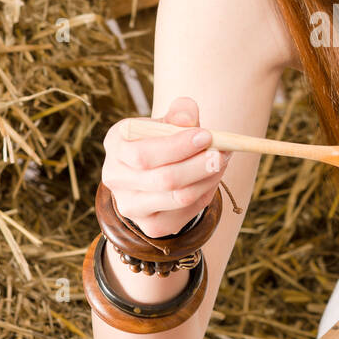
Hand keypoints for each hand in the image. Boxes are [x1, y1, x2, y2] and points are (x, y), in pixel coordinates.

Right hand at [101, 96, 230, 238]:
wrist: (156, 168)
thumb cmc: (163, 138)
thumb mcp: (169, 120)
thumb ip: (180, 113)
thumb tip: (188, 117)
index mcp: (115, 144)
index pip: (143, 154)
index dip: (178, 147)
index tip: (207, 136)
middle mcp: (115, 177)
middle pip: (163, 180)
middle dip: (199, 166)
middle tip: (222, 154)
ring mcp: (130, 206)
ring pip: (178, 198)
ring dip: (208, 180)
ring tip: (221, 163)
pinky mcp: (150, 225)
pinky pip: (186, 213)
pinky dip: (205, 195)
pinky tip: (211, 179)